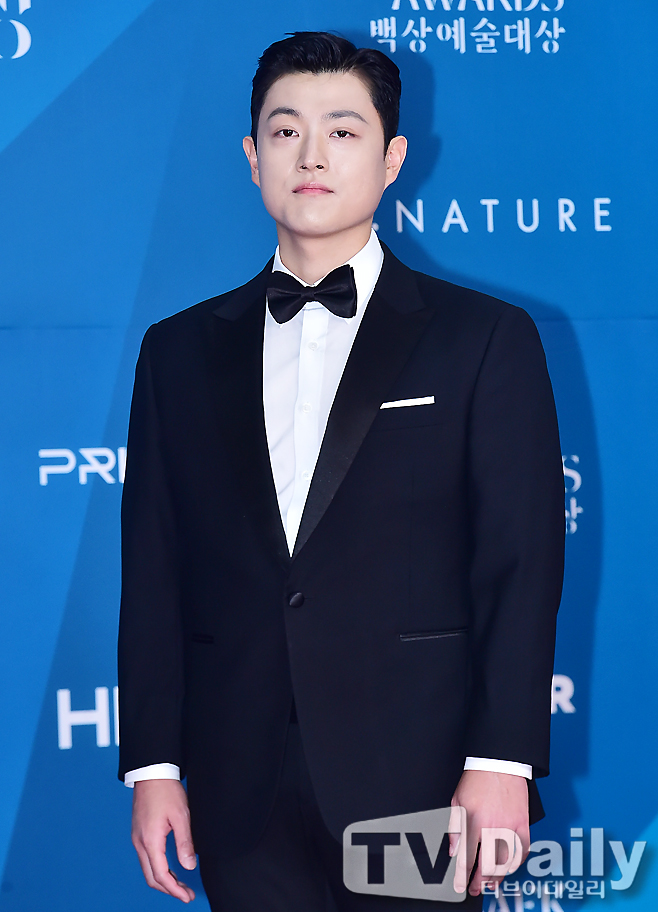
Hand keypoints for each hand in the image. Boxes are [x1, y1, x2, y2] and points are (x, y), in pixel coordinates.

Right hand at [132, 779, 196, 902]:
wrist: (151, 772)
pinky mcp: (139, 833)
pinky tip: (170, 869)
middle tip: (187, 894)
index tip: (187, 896)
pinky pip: (146, 859)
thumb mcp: (181, 816)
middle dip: (169, 890)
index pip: (161, 876)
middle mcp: (140, 843)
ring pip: (148, 869)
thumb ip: (185, 843)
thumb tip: (189, 866)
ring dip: (163, 880)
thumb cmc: (166, 790)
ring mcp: (137, 838)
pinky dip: (158, 869)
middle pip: (151, 878)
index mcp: (150, 841)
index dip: (174, 890)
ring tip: (181, 884)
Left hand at [449, 769, 529, 895]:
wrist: (500, 763)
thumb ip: (455, 828)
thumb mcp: (457, 801)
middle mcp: (493, 827)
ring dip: (499, 876)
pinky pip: (523, 849)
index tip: (461, 887)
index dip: (463, 876)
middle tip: (476, 888)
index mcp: (474, 821)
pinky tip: (510, 866)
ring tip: (492, 882)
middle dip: (481, 881)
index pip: (467, 857)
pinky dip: (517, 861)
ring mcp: (510, 826)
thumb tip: (454, 851)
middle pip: (488, 864)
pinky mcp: (523, 823)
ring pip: (506, 862)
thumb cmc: (478, 779)